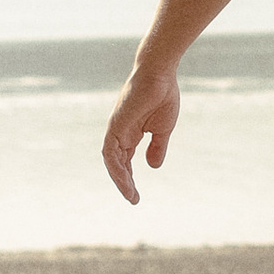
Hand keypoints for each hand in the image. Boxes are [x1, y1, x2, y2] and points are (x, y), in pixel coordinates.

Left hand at [101, 55, 179, 203]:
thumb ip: (157, 147)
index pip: (125, 160)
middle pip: (117, 163)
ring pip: (112, 161)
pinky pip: (110, 152)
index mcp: (130, 133)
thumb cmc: (162, 95)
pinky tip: (125, 179)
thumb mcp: (162, 129)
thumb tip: (153, 167)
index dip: (129, 178)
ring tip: (131, 194)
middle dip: (124, 182)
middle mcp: (120, 133)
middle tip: (134, 199)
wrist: (160, 74)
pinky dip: (116, 167)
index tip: (136, 195)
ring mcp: (116, 129)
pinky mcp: (115, 125)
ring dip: (120, 179)